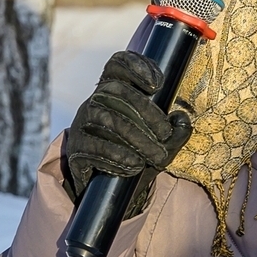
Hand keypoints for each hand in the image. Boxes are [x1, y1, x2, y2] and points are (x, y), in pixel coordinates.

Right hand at [64, 51, 191, 216]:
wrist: (105, 190)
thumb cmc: (134, 157)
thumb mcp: (157, 144)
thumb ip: (173, 133)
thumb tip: (182, 120)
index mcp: (112, 93)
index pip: (117, 65)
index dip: (135, 66)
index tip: (158, 85)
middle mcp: (94, 103)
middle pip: (115, 92)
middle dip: (146, 112)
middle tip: (165, 134)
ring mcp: (81, 125)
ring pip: (107, 120)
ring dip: (137, 138)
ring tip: (157, 156)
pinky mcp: (75, 151)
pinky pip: (94, 148)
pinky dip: (117, 156)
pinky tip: (134, 165)